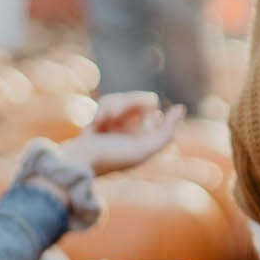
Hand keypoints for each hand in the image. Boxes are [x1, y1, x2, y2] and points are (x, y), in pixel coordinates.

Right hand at [54, 93, 178, 176]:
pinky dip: (102, 110)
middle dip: (127, 102)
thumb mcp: (144, 149)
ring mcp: (121, 123)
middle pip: (143, 99)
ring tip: (101, 120)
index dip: (144, 114)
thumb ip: (166, 132)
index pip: (155, 111)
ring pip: (126, 98)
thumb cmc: (112, 158)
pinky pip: (109, 101)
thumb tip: (180, 107)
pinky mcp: (104, 117)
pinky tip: (95, 124)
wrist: (78, 161)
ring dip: (113, 105)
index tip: (134, 129)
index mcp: (150, 137)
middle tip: (112, 115)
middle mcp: (138, 129)